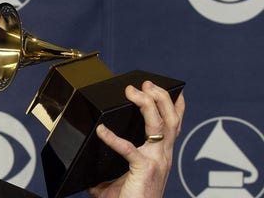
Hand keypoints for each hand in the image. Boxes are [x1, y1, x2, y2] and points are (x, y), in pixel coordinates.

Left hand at [88, 81, 185, 197]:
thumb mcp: (118, 182)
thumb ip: (106, 174)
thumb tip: (88, 172)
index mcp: (161, 155)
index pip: (174, 126)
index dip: (177, 106)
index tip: (176, 89)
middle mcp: (163, 155)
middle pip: (171, 119)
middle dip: (161, 97)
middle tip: (146, 83)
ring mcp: (157, 161)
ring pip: (160, 125)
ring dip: (148, 104)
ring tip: (134, 91)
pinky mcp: (144, 168)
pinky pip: (128, 148)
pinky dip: (113, 137)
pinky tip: (101, 130)